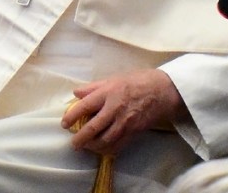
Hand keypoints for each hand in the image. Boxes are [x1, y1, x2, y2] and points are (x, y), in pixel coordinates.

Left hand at [61, 70, 185, 155]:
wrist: (163, 90)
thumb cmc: (139, 81)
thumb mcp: (115, 78)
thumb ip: (94, 86)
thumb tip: (76, 92)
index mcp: (108, 92)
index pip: (84, 106)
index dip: (71, 116)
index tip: (64, 123)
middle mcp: (115, 108)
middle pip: (92, 128)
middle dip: (80, 138)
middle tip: (74, 143)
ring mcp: (125, 122)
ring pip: (104, 140)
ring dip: (92, 146)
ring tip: (86, 146)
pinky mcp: (133, 131)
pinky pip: (118, 145)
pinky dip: (108, 150)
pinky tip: (103, 149)